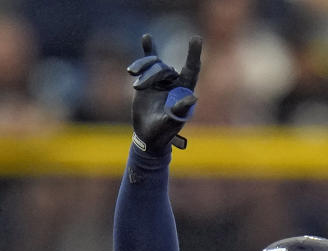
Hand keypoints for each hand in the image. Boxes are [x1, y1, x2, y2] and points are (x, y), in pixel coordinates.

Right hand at [127, 34, 201, 152]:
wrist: (147, 135)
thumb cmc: (163, 132)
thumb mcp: (171, 123)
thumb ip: (180, 110)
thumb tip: (193, 98)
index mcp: (184, 91)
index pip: (192, 69)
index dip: (193, 54)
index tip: (195, 38)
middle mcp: (175, 83)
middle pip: (164, 68)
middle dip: (151, 75)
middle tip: (138, 88)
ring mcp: (162, 80)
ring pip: (154, 64)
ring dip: (142, 67)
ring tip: (131, 73)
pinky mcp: (149, 79)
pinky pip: (149, 62)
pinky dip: (148, 51)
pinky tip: (146, 38)